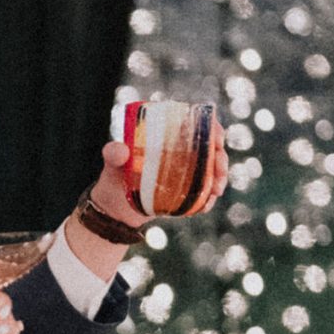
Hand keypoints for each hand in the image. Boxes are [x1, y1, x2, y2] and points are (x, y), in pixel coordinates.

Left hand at [88, 122, 229, 229]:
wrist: (113, 209)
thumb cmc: (113, 179)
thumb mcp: (111, 165)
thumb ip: (113, 154)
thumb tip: (120, 151)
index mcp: (167, 135)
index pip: (196, 125)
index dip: (213, 129)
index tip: (218, 139)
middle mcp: (179, 150)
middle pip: (210, 148)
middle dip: (221, 159)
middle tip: (219, 173)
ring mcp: (184, 171)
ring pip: (212, 170)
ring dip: (220, 178)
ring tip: (216, 191)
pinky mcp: (185, 190)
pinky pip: (204, 192)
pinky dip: (208, 198)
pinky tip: (206, 205)